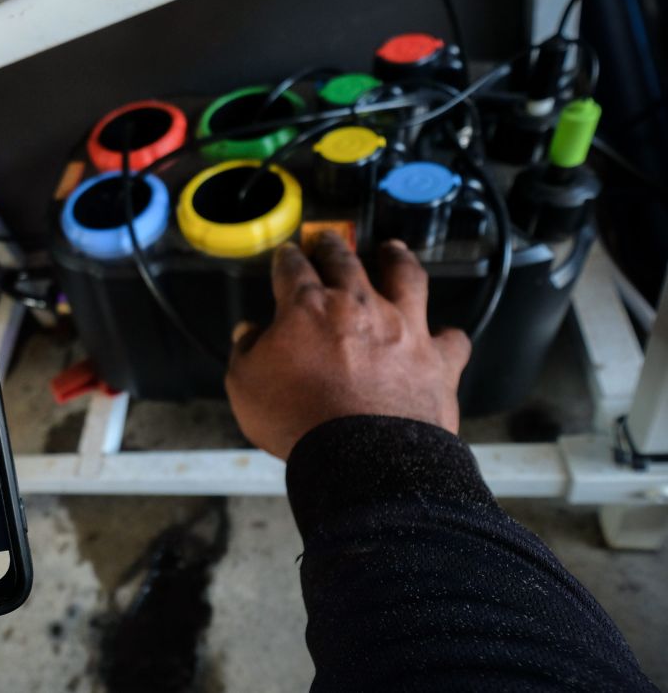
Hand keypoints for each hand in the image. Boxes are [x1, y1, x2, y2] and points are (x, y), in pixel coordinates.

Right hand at [226, 233, 470, 459]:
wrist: (362, 457)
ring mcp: (404, 328)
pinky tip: (444, 334)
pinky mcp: (437, 360)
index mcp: (307, 307)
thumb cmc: (298, 420)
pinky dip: (447, 335)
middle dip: (333, 246)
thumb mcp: (245, 386)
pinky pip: (451, 338)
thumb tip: (247, 332)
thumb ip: (245, 351)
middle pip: (345, 261)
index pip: (293, 268)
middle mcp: (358, 306)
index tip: (286, 254)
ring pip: (405, 277)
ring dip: (397, 260)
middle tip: (328, 239)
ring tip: (393, 250)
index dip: (287, 258)